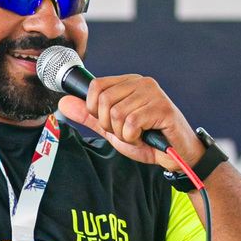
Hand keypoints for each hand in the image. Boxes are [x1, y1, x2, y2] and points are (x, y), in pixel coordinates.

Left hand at [55, 72, 203, 168]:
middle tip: (125, 133)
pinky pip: (131, 123)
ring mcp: (153, 93)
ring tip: (138, 136)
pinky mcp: (162, 108)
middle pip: (103, 100)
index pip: (96, 86)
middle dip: (109, 125)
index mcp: (128, 83)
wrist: (177, 157)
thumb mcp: (112, 129)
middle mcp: (141, 83)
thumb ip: (89, 116)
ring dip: (123, 134)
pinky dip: (133, 138)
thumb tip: (63, 103)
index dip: (94, 109)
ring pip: (116, 114)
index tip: (108, 122)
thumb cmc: (147, 141)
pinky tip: (145, 138)